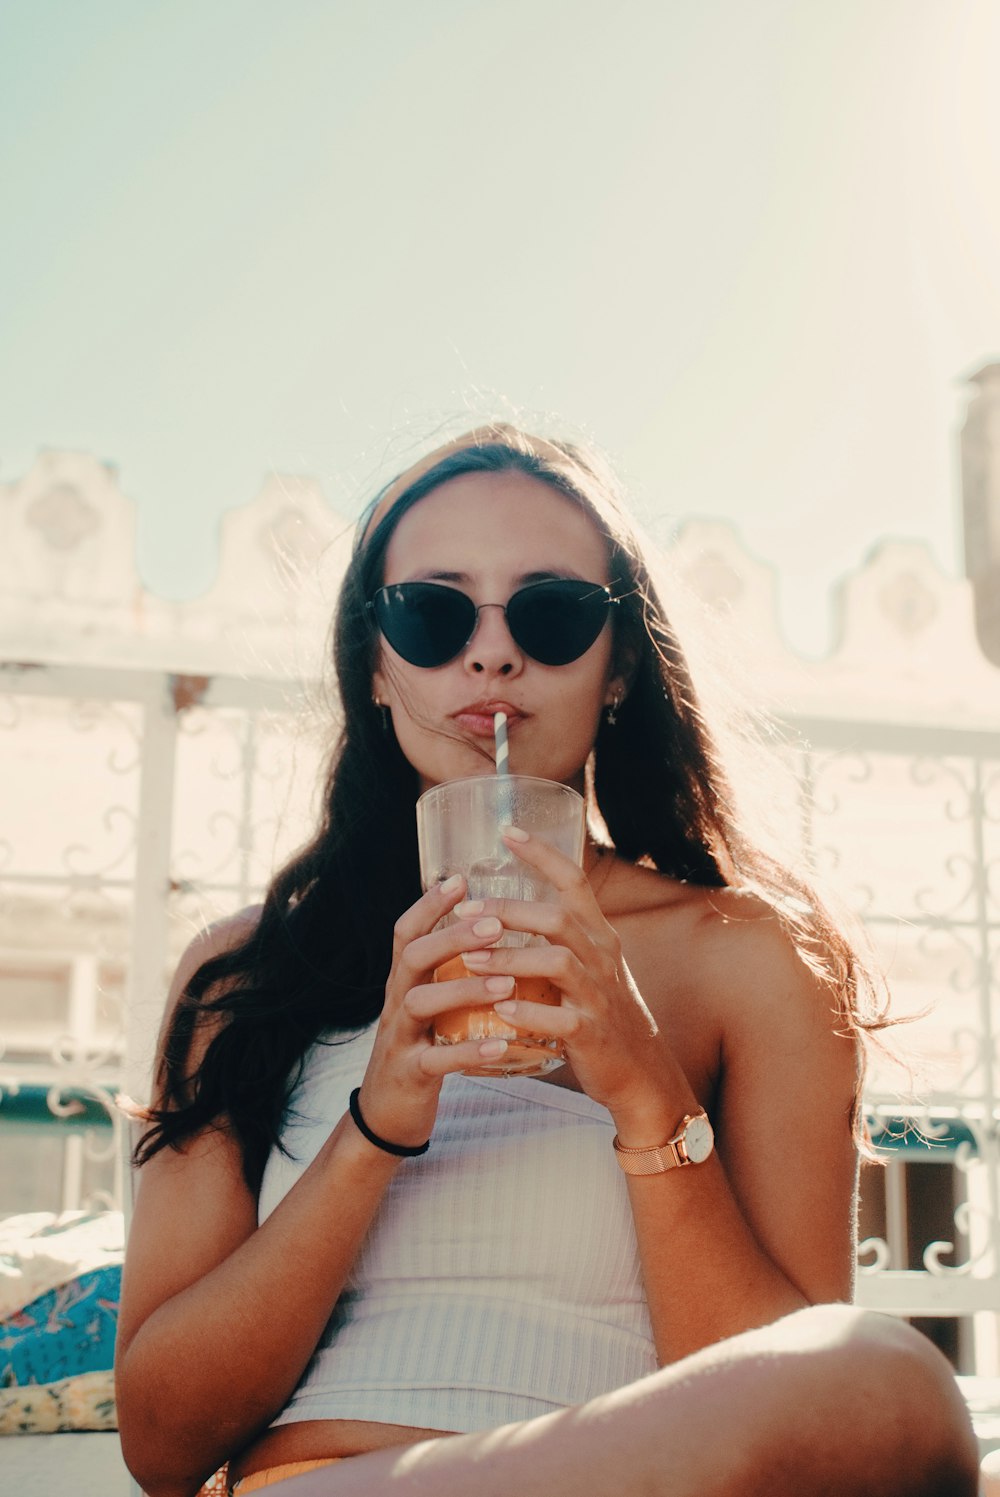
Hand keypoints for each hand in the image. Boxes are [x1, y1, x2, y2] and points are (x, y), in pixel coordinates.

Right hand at [355, 875, 519, 1149]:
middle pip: (413, 956)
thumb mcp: (428, 1006)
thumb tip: (485, 930)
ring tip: (506, 981)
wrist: (387, 1115)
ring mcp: (399, 1038)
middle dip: (452, 937)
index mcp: (403, 981)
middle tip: (494, 924)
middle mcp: (395, 1002)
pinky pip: (437, 1060)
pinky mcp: (410, 1074)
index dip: (429, 904)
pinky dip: (469, 1051)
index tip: (461, 879)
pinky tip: (501, 1044)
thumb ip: (447, 973)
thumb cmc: (420, 1049)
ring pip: (421, 1003)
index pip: (406, 932)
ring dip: (464, 989)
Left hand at [453, 829, 675, 1129]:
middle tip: (465, 912)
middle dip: (508, 911)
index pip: (575, 881)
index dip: (542, 854)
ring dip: (509, 958)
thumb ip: (558, 938)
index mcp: (599, 935)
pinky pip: (559, 1020)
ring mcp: (599, 996)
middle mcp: (602, 958)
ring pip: (556, 962)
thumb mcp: (590, 965)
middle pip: (558, 918)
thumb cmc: (602, 1012)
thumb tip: (503, 911)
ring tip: (469, 958)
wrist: (639, 1070)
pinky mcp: (591, 1034)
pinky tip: (498, 1011)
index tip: (507, 832)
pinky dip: (527, 1013)